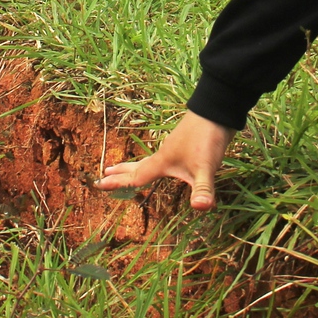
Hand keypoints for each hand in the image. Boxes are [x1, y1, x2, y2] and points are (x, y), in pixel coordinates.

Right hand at [95, 110, 230, 211]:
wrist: (218, 110)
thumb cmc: (207, 138)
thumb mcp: (206, 167)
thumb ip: (203, 189)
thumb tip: (200, 208)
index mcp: (163, 161)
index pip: (136, 176)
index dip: (118, 183)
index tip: (98, 184)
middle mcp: (165, 154)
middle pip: (138, 165)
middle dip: (122, 172)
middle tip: (105, 174)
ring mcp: (175, 148)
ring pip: (151, 160)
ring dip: (137, 166)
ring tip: (129, 169)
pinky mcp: (186, 145)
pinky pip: (166, 158)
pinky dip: (158, 164)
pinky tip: (167, 165)